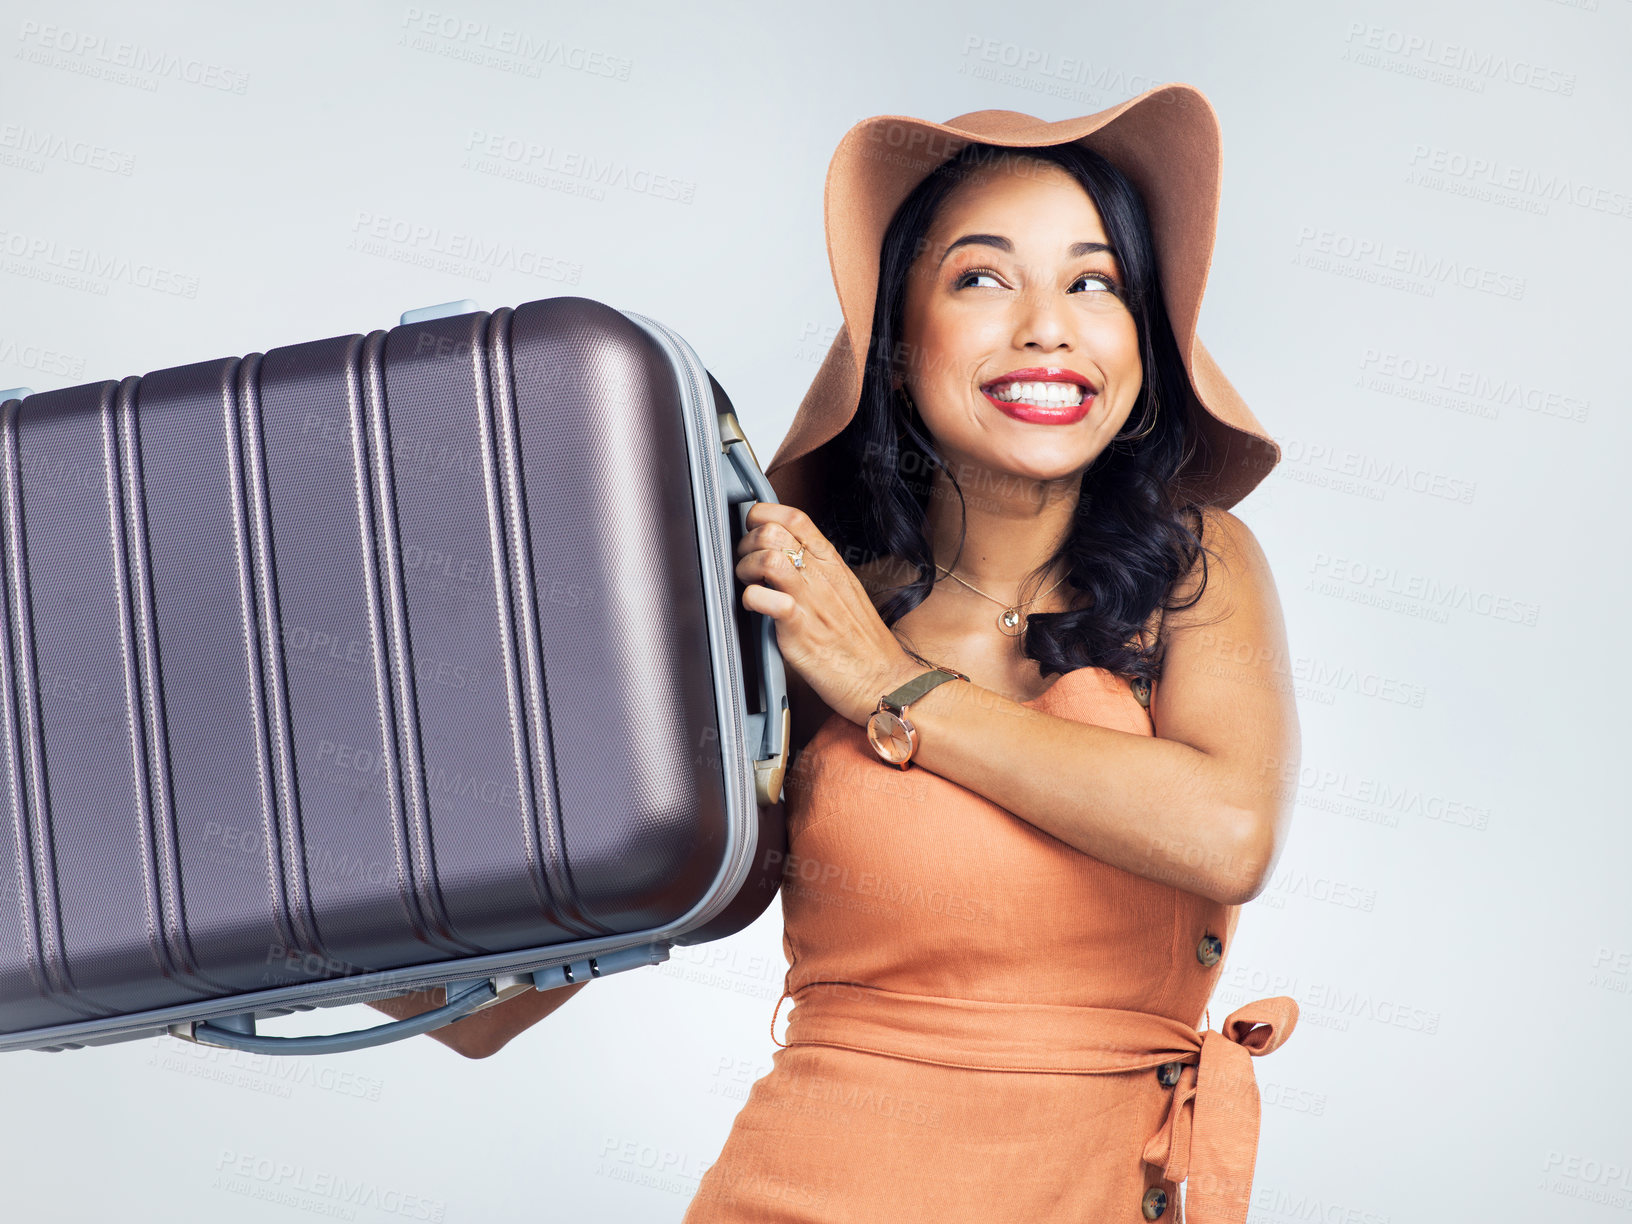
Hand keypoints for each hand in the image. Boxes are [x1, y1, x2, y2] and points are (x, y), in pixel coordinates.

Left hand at [735, 502, 921, 725]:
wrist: (883, 680)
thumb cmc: (862, 643)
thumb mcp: (845, 592)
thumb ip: (817, 570)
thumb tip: (785, 554)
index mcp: (832, 563)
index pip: (794, 517)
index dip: (764, 515)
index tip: (753, 530)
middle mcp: (821, 576)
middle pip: (773, 531)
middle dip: (747, 543)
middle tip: (746, 564)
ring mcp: (812, 602)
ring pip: (768, 558)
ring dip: (746, 568)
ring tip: (749, 584)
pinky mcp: (801, 630)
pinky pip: (768, 601)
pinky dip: (751, 601)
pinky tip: (754, 608)